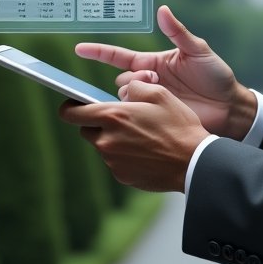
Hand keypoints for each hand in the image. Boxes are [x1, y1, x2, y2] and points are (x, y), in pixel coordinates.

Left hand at [59, 80, 208, 192]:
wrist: (193, 163)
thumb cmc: (178, 126)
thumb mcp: (160, 94)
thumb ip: (134, 87)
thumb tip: (122, 91)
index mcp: (113, 117)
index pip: (70, 113)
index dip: (69, 107)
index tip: (73, 105)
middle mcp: (106, 141)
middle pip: (86, 130)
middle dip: (98, 123)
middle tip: (121, 120)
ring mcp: (113, 161)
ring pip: (103, 145)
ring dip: (114, 139)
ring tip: (141, 136)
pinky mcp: (121, 176)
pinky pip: (115, 161)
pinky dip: (125, 155)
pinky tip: (146, 151)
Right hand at [75, 5, 256, 140]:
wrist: (229, 107)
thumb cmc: (216, 75)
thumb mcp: (198, 50)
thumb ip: (178, 32)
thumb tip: (162, 10)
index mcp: (154, 63)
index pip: (119, 56)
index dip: (99, 52)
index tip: (79, 48)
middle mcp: (149, 81)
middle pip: (121, 79)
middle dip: (130, 78)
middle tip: (152, 80)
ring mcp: (151, 100)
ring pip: (125, 97)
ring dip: (135, 94)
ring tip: (157, 93)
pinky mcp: (155, 118)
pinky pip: (135, 115)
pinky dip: (136, 112)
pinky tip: (147, 111)